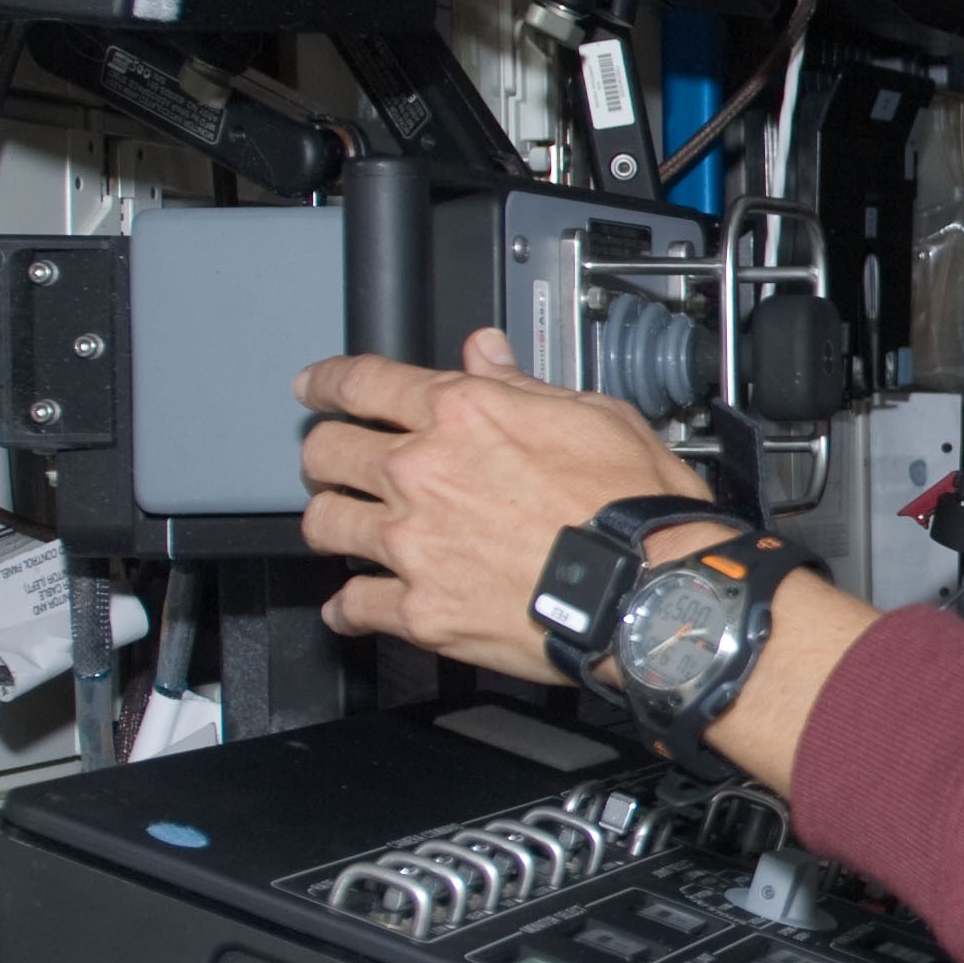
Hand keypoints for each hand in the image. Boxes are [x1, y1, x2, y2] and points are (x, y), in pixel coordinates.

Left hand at [294, 325, 713, 676]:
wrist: (649, 592)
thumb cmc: (634, 508)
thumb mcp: (595, 415)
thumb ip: (524, 384)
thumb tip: (486, 353)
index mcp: (462, 414)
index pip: (361, 383)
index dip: (327, 382)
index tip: (314, 388)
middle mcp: (423, 473)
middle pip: (326, 452)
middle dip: (324, 454)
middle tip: (334, 464)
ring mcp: (413, 543)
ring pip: (324, 524)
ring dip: (330, 522)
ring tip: (344, 529)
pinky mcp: (419, 610)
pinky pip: (352, 605)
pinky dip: (349, 606)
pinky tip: (355, 605)